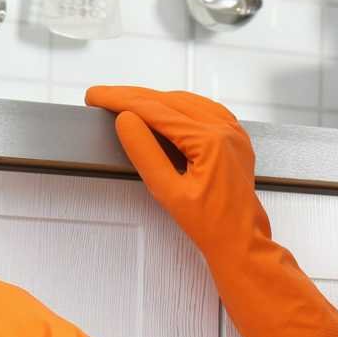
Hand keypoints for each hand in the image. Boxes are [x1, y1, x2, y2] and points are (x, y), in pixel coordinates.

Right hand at [82, 85, 267, 262]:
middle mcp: (224, 128)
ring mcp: (232, 130)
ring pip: (186, 101)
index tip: (97, 97)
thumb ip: (146, 154)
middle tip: (103, 96)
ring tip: (124, 102)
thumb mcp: (168, 192)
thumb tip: (126, 120)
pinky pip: (202, 109)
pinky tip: (161, 109)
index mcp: (210, 140)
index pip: (156, 111)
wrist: (241, 240)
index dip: (122, 101)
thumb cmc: (211, 225)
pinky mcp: (233, 137)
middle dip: (133, 96)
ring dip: (154, 99)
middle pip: (169, 100)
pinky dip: (177, 106)